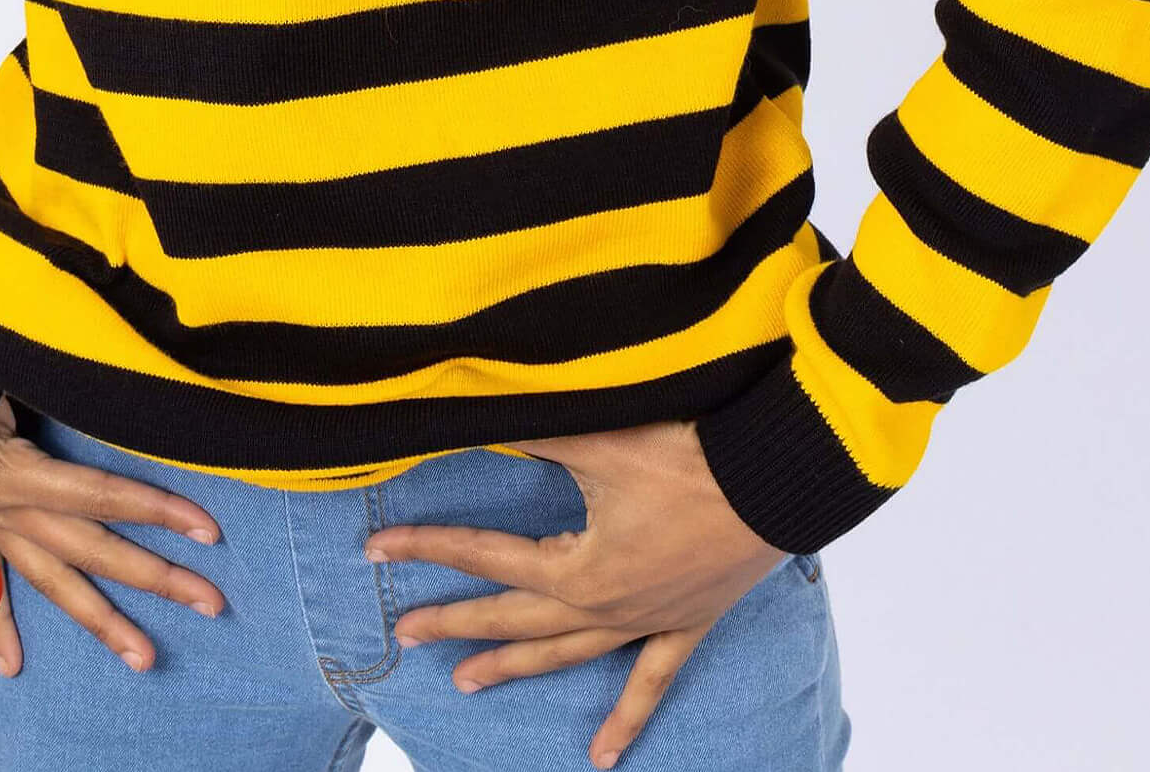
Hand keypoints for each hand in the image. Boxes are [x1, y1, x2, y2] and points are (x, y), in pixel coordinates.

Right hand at [0, 395, 226, 676]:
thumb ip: (48, 371)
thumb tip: (102, 352)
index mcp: (22, 472)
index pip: (105, 495)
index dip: (160, 511)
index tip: (210, 532)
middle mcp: (11, 512)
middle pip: (95, 552)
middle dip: (157, 579)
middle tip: (213, 604)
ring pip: (54, 587)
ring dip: (103, 624)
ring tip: (145, 659)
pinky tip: (12, 670)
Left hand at [362, 418, 788, 767]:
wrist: (773, 481)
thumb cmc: (688, 456)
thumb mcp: (603, 441)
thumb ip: (538, 431)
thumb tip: (482, 412)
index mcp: (575, 568)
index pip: (485, 557)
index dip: (427, 548)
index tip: (376, 547)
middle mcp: (603, 608)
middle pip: (514, 618)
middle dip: (455, 622)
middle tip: (404, 634)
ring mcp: (644, 624)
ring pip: (566, 655)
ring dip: (516, 667)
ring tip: (466, 684)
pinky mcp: (684, 626)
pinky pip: (650, 683)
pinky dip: (627, 721)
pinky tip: (602, 757)